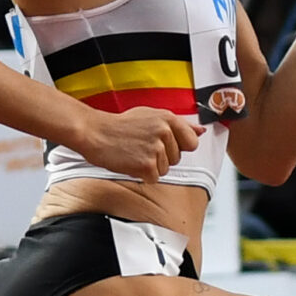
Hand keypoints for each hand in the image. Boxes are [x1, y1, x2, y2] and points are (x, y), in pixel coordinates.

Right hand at [82, 107, 198, 182]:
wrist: (95, 133)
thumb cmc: (121, 126)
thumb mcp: (152, 117)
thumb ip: (180, 124)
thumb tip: (201, 130)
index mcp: (168, 118)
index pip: (192, 142)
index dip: (178, 146)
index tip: (163, 144)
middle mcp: (165, 132)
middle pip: (177, 158)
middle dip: (162, 157)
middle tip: (142, 146)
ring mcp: (156, 149)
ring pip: (166, 170)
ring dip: (151, 166)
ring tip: (135, 153)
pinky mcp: (147, 165)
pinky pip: (154, 179)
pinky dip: (142, 175)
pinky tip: (131, 162)